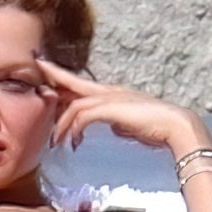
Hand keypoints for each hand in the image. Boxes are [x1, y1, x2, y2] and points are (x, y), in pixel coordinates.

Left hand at [35, 53, 210, 152]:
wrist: (175, 126)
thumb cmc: (156, 127)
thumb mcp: (129, 123)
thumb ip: (117, 122)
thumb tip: (112, 126)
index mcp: (112, 93)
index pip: (82, 83)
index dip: (63, 78)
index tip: (46, 72)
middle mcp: (109, 91)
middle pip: (73, 82)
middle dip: (53, 76)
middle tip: (36, 69)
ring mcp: (110, 98)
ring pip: (75, 105)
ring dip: (62, 125)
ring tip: (57, 142)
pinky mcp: (111, 109)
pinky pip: (83, 116)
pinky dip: (75, 129)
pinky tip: (74, 142)